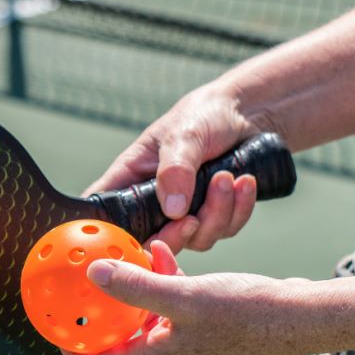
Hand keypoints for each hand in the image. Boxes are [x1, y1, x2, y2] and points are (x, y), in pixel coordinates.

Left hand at [61, 241, 315, 354]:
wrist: (303, 319)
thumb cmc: (248, 313)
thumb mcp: (184, 295)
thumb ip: (137, 287)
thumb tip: (95, 276)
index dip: (76, 353)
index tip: (56, 333)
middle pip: (126, 342)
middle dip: (108, 314)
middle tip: (89, 289)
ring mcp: (197, 348)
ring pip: (154, 321)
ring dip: (141, 292)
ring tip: (135, 260)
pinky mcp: (215, 332)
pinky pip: (179, 311)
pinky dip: (169, 288)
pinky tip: (171, 258)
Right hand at [84, 82, 267, 252]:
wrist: (249, 112)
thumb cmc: (204, 114)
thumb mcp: (184, 135)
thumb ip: (175, 170)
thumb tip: (173, 210)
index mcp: (131, 179)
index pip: (105, 217)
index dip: (109, 238)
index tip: (135, 241)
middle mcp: (154, 202)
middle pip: (153, 243)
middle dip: (178, 234)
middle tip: (194, 218)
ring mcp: (184, 213)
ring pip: (195, 239)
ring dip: (217, 212)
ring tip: (227, 177)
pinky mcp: (213, 216)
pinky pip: (225, 230)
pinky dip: (238, 209)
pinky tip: (245, 183)